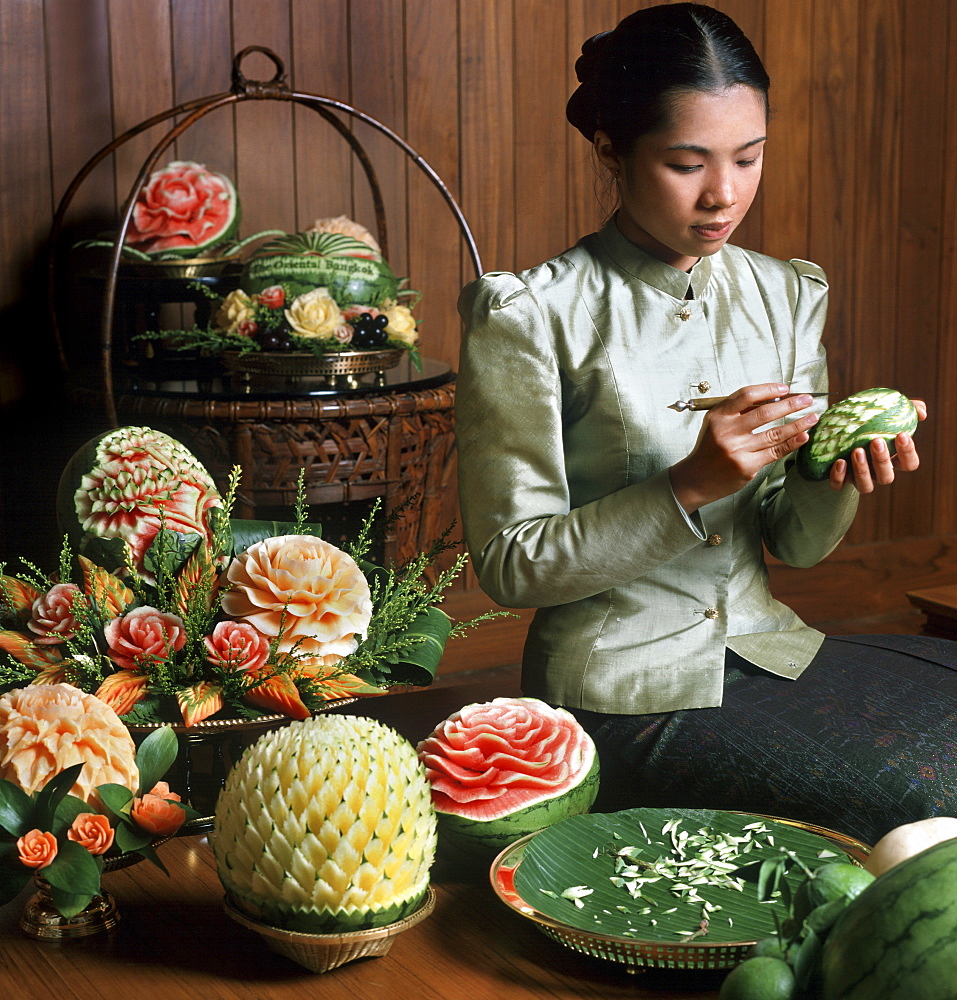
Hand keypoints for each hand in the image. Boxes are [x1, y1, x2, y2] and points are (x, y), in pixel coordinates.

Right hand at [670, 383, 819, 512]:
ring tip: (813, 417)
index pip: (747, 395)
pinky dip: (792, 443)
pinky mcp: (747, 466)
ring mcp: (738, 450)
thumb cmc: (710, 448)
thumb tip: (773, 397)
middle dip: (791, 404)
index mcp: (718, 416)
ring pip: (775, 434)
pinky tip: (803, 436)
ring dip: (798, 424)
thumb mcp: (716, 423)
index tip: (786, 388)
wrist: (697, 478)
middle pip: (765, 413)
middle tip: (807, 399)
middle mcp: (727, 432)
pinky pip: (775, 452)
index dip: (769, 390)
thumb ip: (739, 410)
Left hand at [829, 398, 926, 492]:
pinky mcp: (839, 480)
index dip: (908, 452)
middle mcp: (877, 473)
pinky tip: (839, 462)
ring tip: (857, 451)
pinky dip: (838, 476)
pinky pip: (839, 485)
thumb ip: (909, 409)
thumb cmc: (870, 423)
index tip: (901, 435)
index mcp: (893, 460)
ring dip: (862, 470)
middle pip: (887, 477)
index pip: (909, 464)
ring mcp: (858, 478)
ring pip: (865, 485)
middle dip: (882, 460)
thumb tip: (921, 413)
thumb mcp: (887, 412)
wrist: (837, 431)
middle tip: (876, 441)